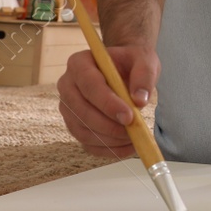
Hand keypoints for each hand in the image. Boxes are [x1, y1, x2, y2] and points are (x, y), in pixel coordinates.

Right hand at [56, 43, 159, 157]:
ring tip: (135, 137)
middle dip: (109, 125)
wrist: (123, 69)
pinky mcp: (75, 125)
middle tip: (134, 130)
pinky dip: (108, 149)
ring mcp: (68, 108)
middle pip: (81, 111)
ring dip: (110, 139)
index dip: (108, 103)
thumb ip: (144, 76)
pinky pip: (87, 143)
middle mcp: (67, 85)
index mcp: (79, 63)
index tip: (129, 116)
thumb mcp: (143, 60)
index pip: (89, 85)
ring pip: (82, 130)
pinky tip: (128, 146)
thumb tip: (139, 100)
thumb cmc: (131, 62)